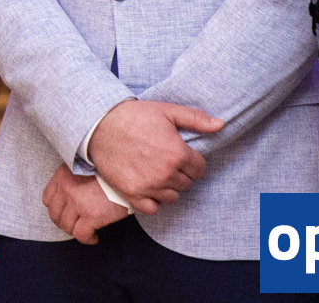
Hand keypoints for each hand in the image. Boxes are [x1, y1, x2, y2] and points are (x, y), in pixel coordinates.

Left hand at [42, 165, 128, 244]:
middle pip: (54, 214)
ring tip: (85, 232)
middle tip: (75, 226)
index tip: (65, 214)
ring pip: (66, 226)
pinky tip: (94, 237)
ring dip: (75, 232)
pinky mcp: (91, 215)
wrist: (128, 174)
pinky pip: (81, 234)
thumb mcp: (85, 168)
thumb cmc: (110, 173)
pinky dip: (87, 239)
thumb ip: (73, 179)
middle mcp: (66, 188)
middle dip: (63, 223)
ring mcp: (77, 202)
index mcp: (62, 175)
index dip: (56, 209)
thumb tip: (69, 198)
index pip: (47, 198)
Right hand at [88, 100, 223, 213]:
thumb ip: (195, 119)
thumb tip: (220, 125)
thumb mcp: (166, 111)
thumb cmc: (133, 116)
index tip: (178, 153)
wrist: (98, 124)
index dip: (191, 161)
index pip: (200, 169)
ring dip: (167, 186)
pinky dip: (152, 201)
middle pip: (187, 183)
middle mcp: (166, 173)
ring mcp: (148, 185)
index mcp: (177, 153)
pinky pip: (152, 208)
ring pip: (172, 196)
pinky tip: (146, 186)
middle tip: (163, 159)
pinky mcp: (132, 193)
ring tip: (154, 171)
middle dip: (179, 173)